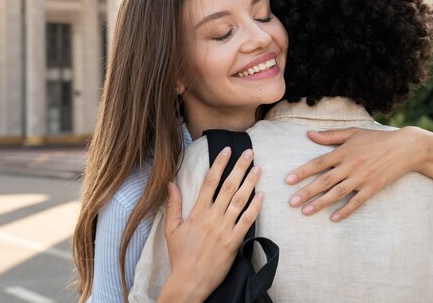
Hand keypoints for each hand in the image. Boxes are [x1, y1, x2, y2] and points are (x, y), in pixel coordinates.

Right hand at [158, 147, 263, 302]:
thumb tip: (170, 184)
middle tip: (249, 152)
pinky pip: (247, 221)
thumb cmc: (180, 255)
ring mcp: (224, 229)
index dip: (219, 164)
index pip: (210, 182)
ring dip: (250, 183)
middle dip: (240, 167)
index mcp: (197, 212)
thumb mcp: (171, 229)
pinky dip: (255, 208)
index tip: (227, 150)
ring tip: (258, 168)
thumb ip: (173, 205)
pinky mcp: (234, 242)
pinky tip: (262, 195)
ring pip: (239, 201)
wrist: (189, 281)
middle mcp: (212, 217)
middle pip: (228, 186)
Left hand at [286, 127, 423, 221]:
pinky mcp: (373, 188)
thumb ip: (330, 135)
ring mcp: (362, 178)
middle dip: (306, 192)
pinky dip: (346, 210)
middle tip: (291, 202)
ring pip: (337, 193)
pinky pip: (357, 201)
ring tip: (305, 211)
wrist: (406, 148)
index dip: (302, 172)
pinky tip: (334, 218)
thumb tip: (309, 134)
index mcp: (344, 151)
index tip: (288, 181)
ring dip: (320, 203)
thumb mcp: (353, 132)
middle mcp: (351, 165)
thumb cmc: (377, 138)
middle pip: (324, 181)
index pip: (318, 163)